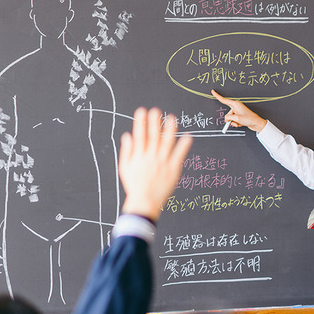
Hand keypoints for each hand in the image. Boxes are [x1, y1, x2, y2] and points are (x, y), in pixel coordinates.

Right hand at [118, 107, 192, 221]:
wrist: (145, 202)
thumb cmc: (134, 185)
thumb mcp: (125, 168)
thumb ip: (127, 151)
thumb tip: (127, 135)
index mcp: (138, 156)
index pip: (139, 135)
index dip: (140, 122)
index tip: (142, 111)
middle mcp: (150, 158)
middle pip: (153, 137)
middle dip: (154, 122)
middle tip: (156, 110)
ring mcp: (162, 163)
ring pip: (167, 143)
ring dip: (170, 130)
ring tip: (172, 118)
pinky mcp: (173, 170)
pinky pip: (179, 155)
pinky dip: (183, 146)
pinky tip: (188, 136)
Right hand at [212, 90, 267, 132]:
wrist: (256, 123)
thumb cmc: (249, 119)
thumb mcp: (236, 118)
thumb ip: (228, 118)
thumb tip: (226, 119)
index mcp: (235, 104)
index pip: (224, 100)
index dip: (217, 96)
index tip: (213, 91)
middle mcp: (236, 107)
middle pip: (227, 113)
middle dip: (230, 119)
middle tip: (235, 121)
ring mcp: (238, 112)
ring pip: (230, 118)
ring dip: (233, 122)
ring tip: (240, 123)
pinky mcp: (240, 116)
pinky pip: (234, 120)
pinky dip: (236, 123)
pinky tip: (241, 124)